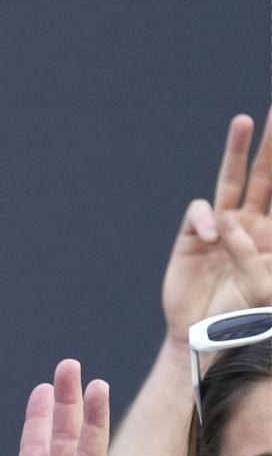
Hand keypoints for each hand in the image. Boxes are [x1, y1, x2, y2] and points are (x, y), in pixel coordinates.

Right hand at [162, 112, 271, 339]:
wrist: (204, 335)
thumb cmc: (242, 314)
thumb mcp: (263, 287)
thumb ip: (252, 255)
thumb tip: (228, 223)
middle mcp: (250, 224)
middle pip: (264, 176)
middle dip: (271, 145)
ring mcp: (220, 228)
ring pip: (231, 179)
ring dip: (237, 149)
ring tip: (244, 120)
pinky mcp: (192, 236)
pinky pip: (200, 213)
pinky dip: (206, 221)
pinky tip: (210, 240)